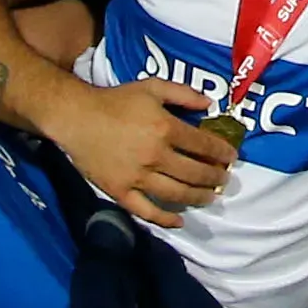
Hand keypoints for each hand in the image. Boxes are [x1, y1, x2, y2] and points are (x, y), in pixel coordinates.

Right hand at [50, 72, 242, 225]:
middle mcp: (155, 155)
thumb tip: (210, 104)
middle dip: (215, 177)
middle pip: (195, 173)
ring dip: (198, 198)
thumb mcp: (152, 87)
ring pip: (176, 194)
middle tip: (224, 179)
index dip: (222, 153)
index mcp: (165, 128)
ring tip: (210, 197)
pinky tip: (179, 221)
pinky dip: (164, 219)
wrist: (77, 117)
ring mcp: (138, 177)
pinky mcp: (120, 191)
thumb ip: (183, 94)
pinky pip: (145, 210)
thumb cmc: (116, 100)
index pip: (203, 146)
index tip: (231, 158)